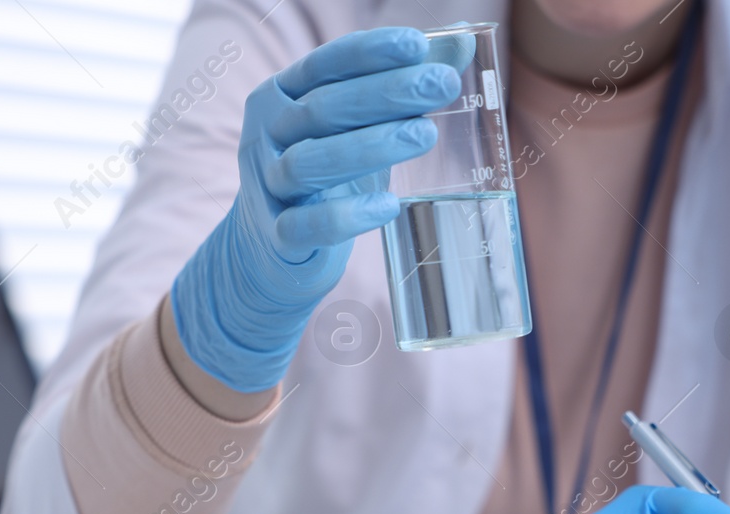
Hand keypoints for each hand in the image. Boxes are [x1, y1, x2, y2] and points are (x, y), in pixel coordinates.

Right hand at [171, 28, 460, 391]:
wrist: (278, 252)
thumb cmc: (329, 180)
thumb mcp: (360, 130)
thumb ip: (402, 89)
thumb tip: (461, 45)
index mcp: (282, 97)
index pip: (322, 66)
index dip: (367, 54)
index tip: (418, 45)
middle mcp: (268, 136)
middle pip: (320, 109)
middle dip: (384, 94)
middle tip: (441, 85)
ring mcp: (268, 187)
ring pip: (309, 163)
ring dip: (369, 147)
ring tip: (425, 136)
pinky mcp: (278, 238)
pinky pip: (306, 225)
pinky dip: (346, 216)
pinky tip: (388, 206)